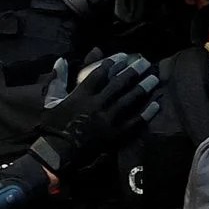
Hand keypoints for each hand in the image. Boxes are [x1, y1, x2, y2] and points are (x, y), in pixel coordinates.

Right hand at [26, 52, 161, 185]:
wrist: (56, 152)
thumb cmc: (53, 125)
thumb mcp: (51, 100)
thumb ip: (57, 79)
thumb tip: (61, 60)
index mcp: (81, 94)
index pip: (100, 73)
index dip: (112, 63)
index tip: (123, 56)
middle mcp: (97, 104)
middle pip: (118, 83)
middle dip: (133, 71)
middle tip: (145, 62)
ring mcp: (107, 119)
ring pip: (128, 100)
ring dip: (142, 88)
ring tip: (154, 78)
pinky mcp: (115, 134)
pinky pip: (133, 122)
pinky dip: (145, 113)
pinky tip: (156, 104)